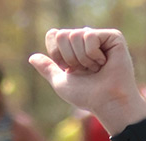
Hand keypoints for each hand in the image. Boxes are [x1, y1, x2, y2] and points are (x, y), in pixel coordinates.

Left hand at [28, 28, 145, 126]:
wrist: (106, 102)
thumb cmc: (87, 95)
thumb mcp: (61, 82)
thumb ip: (47, 68)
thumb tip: (32, 57)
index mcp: (74, 48)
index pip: (54, 35)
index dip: (56, 54)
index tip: (68, 70)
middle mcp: (86, 39)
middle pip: (62, 34)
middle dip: (69, 57)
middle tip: (85, 70)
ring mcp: (100, 37)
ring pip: (75, 34)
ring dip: (82, 59)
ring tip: (96, 68)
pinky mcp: (113, 36)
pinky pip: (90, 36)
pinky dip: (93, 54)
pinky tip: (105, 62)